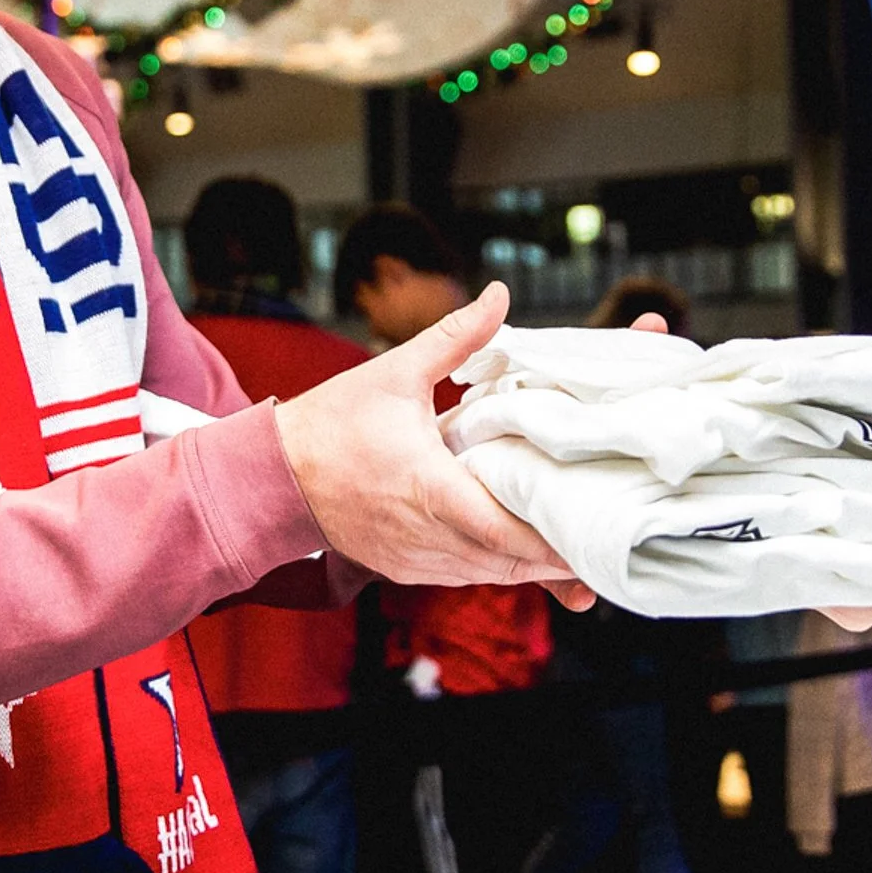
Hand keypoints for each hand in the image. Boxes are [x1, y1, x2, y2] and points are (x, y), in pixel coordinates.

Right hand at [275, 282, 592, 599]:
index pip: (504, 533)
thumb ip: (455, 338)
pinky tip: (516, 546)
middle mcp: (426, 537)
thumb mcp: (395, 373)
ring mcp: (415, 561)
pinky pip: (463, 576)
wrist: (272, 477)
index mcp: (430, 491)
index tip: (590, 536)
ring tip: (571, 546)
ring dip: (527, 564)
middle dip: (555, 558)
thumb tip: (499, 296)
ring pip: (489, 576)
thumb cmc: (329, 427)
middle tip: (599, 541)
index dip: (552, 543)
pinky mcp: (405, 568)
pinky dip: (493, 565)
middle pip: (508, 564)